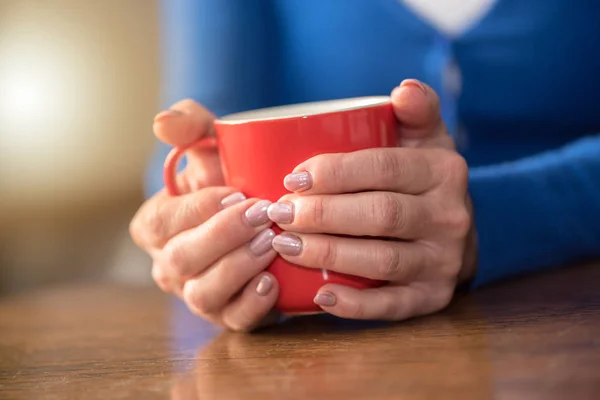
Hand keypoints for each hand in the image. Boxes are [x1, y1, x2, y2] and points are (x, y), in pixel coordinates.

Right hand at [130, 99, 279, 331]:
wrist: (261, 214)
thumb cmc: (230, 177)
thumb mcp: (211, 144)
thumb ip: (189, 124)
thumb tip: (161, 123)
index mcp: (155, 224)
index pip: (163, 221)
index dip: (198, 210)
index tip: (236, 193)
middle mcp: (169, 264)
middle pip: (181, 260)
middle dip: (223, 237)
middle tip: (263, 214)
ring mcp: (196, 293)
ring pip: (203, 294)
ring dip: (239, 268)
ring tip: (271, 244)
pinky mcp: (227, 315)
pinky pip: (233, 320)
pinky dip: (252, 305)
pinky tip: (273, 283)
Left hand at [267, 80, 477, 320]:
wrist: (454, 230)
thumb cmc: (420, 179)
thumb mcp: (426, 139)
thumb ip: (416, 110)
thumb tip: (403, 89)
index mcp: (444, 171)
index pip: (384, 167)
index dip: (334, 172)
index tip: (291, 179)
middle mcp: (451, 217)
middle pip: (380, 215)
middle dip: (322, 215)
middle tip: (278, 214)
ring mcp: (443, 261)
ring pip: (382, 261)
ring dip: (328, 255)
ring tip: (283, 246)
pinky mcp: (432, 297)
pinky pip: (394, 306)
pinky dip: (355, 306)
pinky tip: (319, 297)